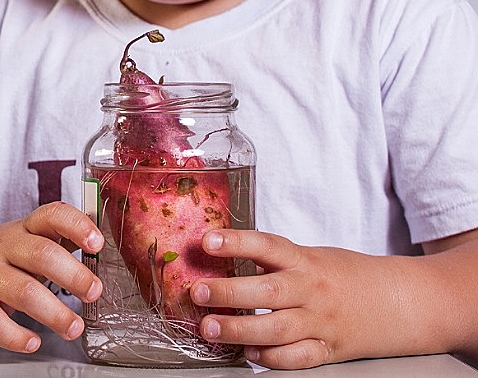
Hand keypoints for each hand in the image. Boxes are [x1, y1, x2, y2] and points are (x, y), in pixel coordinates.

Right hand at [0, 202, 103, 352]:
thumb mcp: (21, 242)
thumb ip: (56, 244)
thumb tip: (101, 253)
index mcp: (22, 229)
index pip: (50, 215)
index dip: (76, 225)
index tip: (96, 242)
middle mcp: (3, 248)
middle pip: (41, 254)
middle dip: (73, 274)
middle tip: (94, 292)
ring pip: (23, 292)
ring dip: (55, 313)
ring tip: (74, 327)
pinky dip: (16, 336)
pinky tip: (32, 341)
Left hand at [190, 229, 397, 368]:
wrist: (402, 301)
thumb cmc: (347, 275)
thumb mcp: (311, 257)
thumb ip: (272, 260)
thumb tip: (220, 258)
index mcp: (305, 260)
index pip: (267, 246)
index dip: (236, 243)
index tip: (207, 241)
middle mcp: (312, 291)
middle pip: (267, 292)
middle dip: (228, 293)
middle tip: (198, 293)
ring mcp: (321, 322)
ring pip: (278, 329)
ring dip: (240, 329)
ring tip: (210, 328)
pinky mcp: (329, 349)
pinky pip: (297, 357)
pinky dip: (271, 358)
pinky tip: (249, 353)